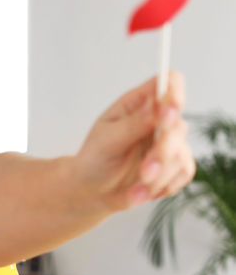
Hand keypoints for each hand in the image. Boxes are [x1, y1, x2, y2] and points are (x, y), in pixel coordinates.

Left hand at [73, 70, 194, 211]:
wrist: (91, 190)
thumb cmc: (94, 158)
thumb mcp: (107, 140)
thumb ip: (133, 124)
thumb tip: (156, 107)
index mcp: (139, 103)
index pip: (169, 82)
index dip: (174, 92)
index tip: (168, 112)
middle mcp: (159, 119)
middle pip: (178, 124)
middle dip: (162, 151)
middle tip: (145, 170)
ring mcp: (171, 142)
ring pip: (181, 154)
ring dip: (158, 175)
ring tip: (134, 189)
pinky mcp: (176, 165)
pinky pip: (183, 173)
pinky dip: (162, 186)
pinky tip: (140, 192)